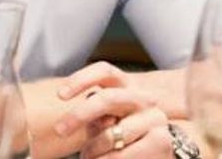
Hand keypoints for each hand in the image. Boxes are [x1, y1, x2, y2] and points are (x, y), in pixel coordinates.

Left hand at [55, 62, 173, 156]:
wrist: (156, 152)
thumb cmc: (121, 134)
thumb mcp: (105, 119)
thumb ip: (96, 114)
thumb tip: (92, 121)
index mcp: (125, 85)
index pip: (104, 71)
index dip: (81, 79)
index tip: (60, 95)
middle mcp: (142, 97)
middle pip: (107, 98)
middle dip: (79, 114)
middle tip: (59, 130)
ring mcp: (155, 118)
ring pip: (111, 133)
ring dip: (93, 148)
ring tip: (87, 156)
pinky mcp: (161, 141)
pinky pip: (123, 153)